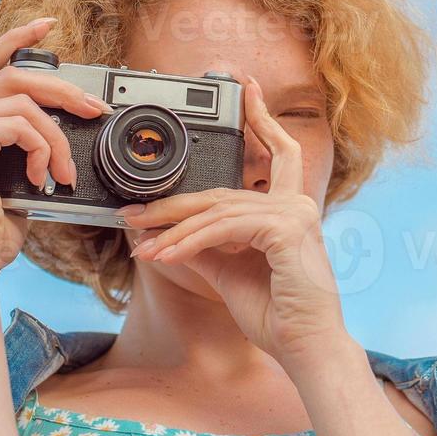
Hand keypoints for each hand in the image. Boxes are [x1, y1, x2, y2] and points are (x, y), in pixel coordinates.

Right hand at [0, 18, 111, 275]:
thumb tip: (60, 129)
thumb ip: (22, 146)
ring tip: (65, 171)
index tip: (46, 26)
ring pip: (24, 101)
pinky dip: (43, 149)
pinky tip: (43, 179)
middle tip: (94, 108)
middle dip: (62, 88)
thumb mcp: (11, 178)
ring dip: (58, 136)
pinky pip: (22, 125)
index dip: (15, 40)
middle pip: (13, 77)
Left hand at [122, 75, 347, 371]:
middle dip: (173, 202)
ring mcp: (295, 214)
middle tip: (132, 212)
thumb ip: (207, 247)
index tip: (247, 88)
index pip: (278, 153)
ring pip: (217, 211)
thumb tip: (170, 234)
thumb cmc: (277, 314)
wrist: (304, 347)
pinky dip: (188, 242)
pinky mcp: (286, 229)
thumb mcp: (230, 273)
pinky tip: (163, 255)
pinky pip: (224, 228)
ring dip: (172, 231)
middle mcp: (297, 204)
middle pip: (223, 190)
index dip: (262, 118)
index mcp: (291, 209)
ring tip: (139, 245)